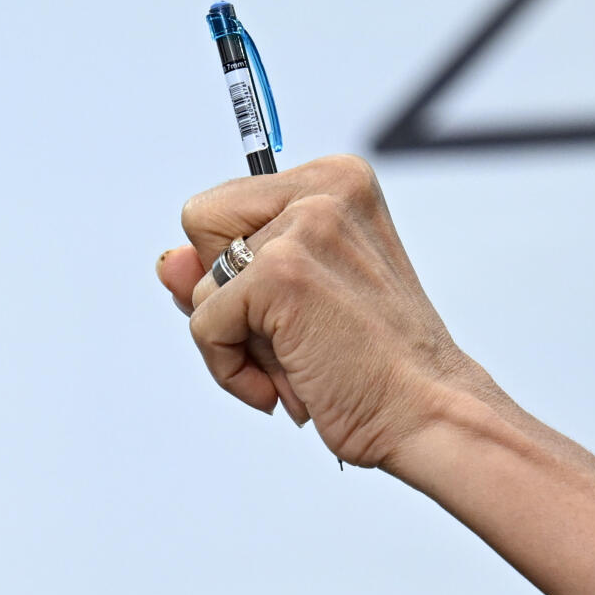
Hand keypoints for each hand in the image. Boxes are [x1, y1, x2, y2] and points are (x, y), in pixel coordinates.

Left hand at [155, 154, 496, 471]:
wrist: (428, 414)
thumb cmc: (372, 366)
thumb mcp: (293, 300)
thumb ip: (227, 270)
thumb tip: (167, 263)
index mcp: (337, 181)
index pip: (226, 206)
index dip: (238, 269)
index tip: (294, 308)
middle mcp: (323, 188)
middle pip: (200, 225)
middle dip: (229, 295)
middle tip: (297, 336)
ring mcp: (302, 227)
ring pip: (200, 284)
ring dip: (238, 342)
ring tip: (303, 362)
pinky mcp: (280, 272)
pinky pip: (204, 325)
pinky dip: (233, 371)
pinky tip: (291, 386)